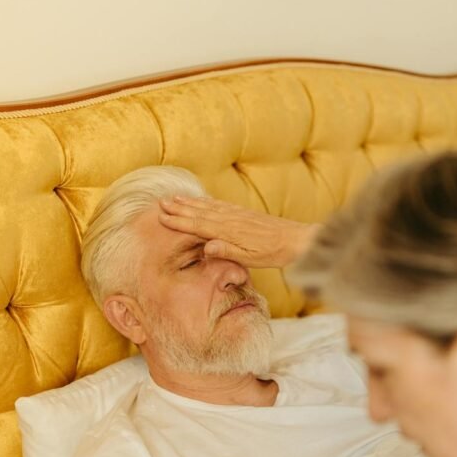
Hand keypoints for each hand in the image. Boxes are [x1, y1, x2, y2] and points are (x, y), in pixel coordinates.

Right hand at [158, 196, 319, 268]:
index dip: (180, 221)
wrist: (296, 240)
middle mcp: (231, 220)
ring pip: (209, 206)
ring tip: (175, 198)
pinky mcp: (245, 213)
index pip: (198, 225)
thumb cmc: (273, 253)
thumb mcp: (250, 258)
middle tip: (161, 203)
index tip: (162, 217)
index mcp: (229, 232)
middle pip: (200, 212)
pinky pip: (222, 205)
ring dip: (191, 203)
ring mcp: (238, 215)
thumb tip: (206, 247)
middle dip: (180, 208)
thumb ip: (227, 251)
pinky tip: (203, 200)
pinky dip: (208, 201)